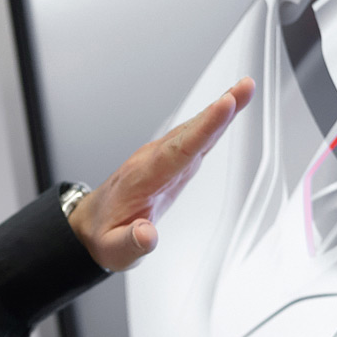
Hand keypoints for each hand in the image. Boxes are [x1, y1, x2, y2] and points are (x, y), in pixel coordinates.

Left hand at [68, 78, 254, 270]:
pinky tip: (228, 108)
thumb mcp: (113, 249)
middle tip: (245, 87)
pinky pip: (193, 138)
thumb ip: (131, 242)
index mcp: (142, 179)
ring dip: (218, 110)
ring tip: (244, 90)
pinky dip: (212, 122)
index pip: (178, 151)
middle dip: (218, 111)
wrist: (90, 224)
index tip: (224, 106)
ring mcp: (160, 158)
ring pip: (192, 131)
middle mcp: (152, 161)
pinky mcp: (170, 162)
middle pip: (190, 133)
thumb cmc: (103, 235)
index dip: (204, 128)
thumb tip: (148, 235)